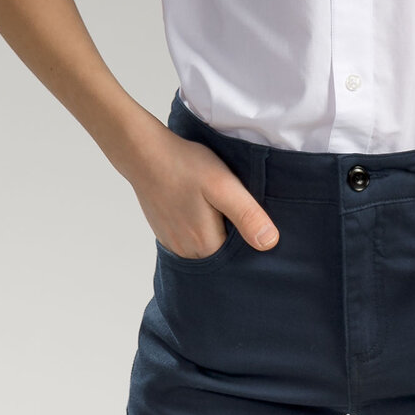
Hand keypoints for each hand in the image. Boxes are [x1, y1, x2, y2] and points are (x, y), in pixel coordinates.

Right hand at [127, 128, 279, 258]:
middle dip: (235, 241)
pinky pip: (190, 242)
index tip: (255, 223)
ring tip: (222, 211)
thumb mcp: (224, 185)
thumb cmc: (185, 166)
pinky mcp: (165, 233)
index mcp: (205, 245)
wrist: (145, 153)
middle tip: (239, 212)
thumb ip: (246, 215)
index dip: (251, 244)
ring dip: (217, 236)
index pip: (239, 261)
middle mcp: (187, 252)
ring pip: (206, 250)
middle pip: (222, 257)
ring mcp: (173, 244)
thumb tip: (269, 243)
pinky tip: (203, 210)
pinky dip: (200, 231)